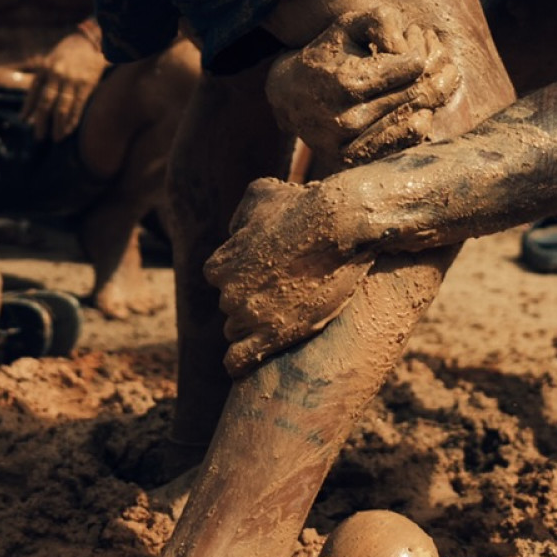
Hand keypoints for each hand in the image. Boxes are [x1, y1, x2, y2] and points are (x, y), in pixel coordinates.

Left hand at [23, 31, 104, 139]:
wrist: (93, 40)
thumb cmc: (69, 51)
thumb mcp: (52, 59)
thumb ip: (43, 78)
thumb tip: (34, 102)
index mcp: (45, 67)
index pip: (34, 92)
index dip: (28, 108)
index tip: (24, 120)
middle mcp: (56, 75)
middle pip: (46, 104)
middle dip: (41, 122)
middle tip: (38, 137)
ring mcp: (72, 81)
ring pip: (62, 109)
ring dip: (58, 126)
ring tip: (56, 138)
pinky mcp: (86, 85)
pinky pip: (77, 107)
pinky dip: (73, 121)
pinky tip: (69, 130)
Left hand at [208, 174, 371, 373]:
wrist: (337, 225)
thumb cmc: (302, 205)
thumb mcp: (261, 194)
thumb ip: (242, 215)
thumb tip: (238, 231)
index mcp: (219, 265)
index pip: (221, 279)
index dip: (245, 275)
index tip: (268, 270)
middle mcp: (228, 293)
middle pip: (231, 307)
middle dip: (251, 300)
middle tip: (285, 290)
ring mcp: (249, 317)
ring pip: (238, 332)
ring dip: (255, 327)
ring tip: (285, 315)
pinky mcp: (273, 337)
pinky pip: (239, 360)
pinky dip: (239, 362)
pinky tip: (246, 362)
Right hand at [263, 10, 460, 165]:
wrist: (289, 96)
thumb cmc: (327, 54)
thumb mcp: (348, 25)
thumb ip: (382, 24)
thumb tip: (413, 55)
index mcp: (347, 81)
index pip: (414, 66)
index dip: (419, 50)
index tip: (410, 45)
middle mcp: (349, 118)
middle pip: (420, 93)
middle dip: (431, 72)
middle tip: (424, 61)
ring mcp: (352, 144)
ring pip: (420, 119)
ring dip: (429, 97)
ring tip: (418, 81)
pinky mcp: (355, 161)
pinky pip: (406, 143)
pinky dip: (417, 120)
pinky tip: (410, 105)